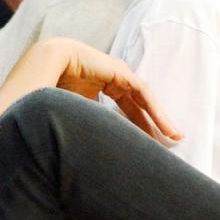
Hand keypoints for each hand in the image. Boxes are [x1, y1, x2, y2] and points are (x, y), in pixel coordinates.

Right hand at [55, 42, 181, 143]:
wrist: (46, 65)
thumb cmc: (53, 88)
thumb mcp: (77, 114)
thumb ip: (89, 127)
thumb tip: (92, 154)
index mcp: (101, 89)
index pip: (127, 111)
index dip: (139, 128)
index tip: (149, 147)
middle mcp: (113, 80)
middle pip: (139, 107)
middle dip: (154, 125)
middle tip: (171, 144)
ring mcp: (118, 74)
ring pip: (145, 100)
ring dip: (160, 118)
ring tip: (173, 136)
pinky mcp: (121, 72)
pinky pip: (143, 92)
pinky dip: (154, 109)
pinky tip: (164, 124)